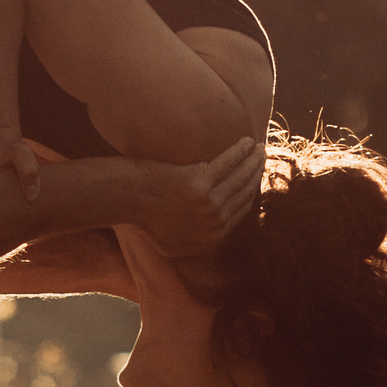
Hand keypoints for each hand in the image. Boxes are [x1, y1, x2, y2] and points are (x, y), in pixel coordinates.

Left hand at [138, 136, 261, 256]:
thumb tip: (214, 234)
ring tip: (259, 149)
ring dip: (254, 161)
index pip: (241, 211)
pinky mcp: (201, 183)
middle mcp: (215, 223)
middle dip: (256, 174)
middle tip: (261, 159)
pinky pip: (229, 163)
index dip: (250, 193)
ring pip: (241, 177)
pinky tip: (247, 142)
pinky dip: (241, 151)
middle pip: (244, 193)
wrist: (124, 199)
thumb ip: (196, 242)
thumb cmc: (143, 216)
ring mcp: (210, 204)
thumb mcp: (172, 244)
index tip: (254, 178)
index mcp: (213, 238)